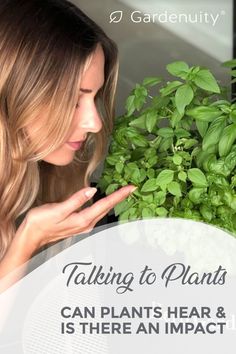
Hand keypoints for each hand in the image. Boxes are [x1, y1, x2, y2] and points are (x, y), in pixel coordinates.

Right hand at [16, 185, 135, 252]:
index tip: (130, 188)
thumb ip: (76, 200)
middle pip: (107, 208)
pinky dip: (103, 206)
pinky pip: (96, 213)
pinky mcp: (78, 224)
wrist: (31, 236)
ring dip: (113, 202)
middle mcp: (86, 224)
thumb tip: (92, 190)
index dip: (119, 195)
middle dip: (120, 198)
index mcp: (82, 219)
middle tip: (131, 188)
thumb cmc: (41, 222)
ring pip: (102, 211)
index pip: (105, 204)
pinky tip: (105, 201)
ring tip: (122, 193)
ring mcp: (83, 226)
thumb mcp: (58, 209)